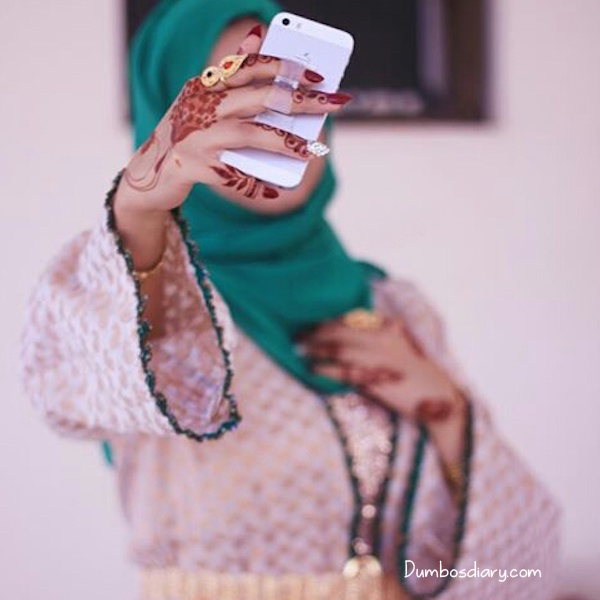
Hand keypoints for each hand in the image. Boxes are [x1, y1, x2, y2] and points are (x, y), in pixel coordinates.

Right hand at [118, 25, 350, 214]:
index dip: (287, 67)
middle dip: (301, 100)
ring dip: (284, 142)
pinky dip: (254, 185)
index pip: (251, 66)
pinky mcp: (192, 166)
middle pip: (260, 97)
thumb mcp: (203, 100)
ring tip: (310, 150)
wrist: (147, 173)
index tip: (319, 74)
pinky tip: (273, 191)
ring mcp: (196, 136)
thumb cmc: (188, 135)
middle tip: (335, 103)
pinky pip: (232, 176)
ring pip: (249, 134)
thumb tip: (257, 36)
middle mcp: (201, 105)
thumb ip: (231, 76)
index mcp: (207, 85)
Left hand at [301, 315, 465, 424]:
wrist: (439, 398)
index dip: (328, 322)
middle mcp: (383, 341)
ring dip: (316, 350)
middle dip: (316, 334)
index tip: (311, 324)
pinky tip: (313, 370)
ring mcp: (380, 360)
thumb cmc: (418, 374)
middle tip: (297, 337)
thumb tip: (372, 323)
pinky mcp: (377, 381)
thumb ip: (387, 334)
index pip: (351, 322)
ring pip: (340, 350)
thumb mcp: (405, 347)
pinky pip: (346, 372)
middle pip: (341, 333)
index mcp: (388, 332)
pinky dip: (326, 369)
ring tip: (299, 351)